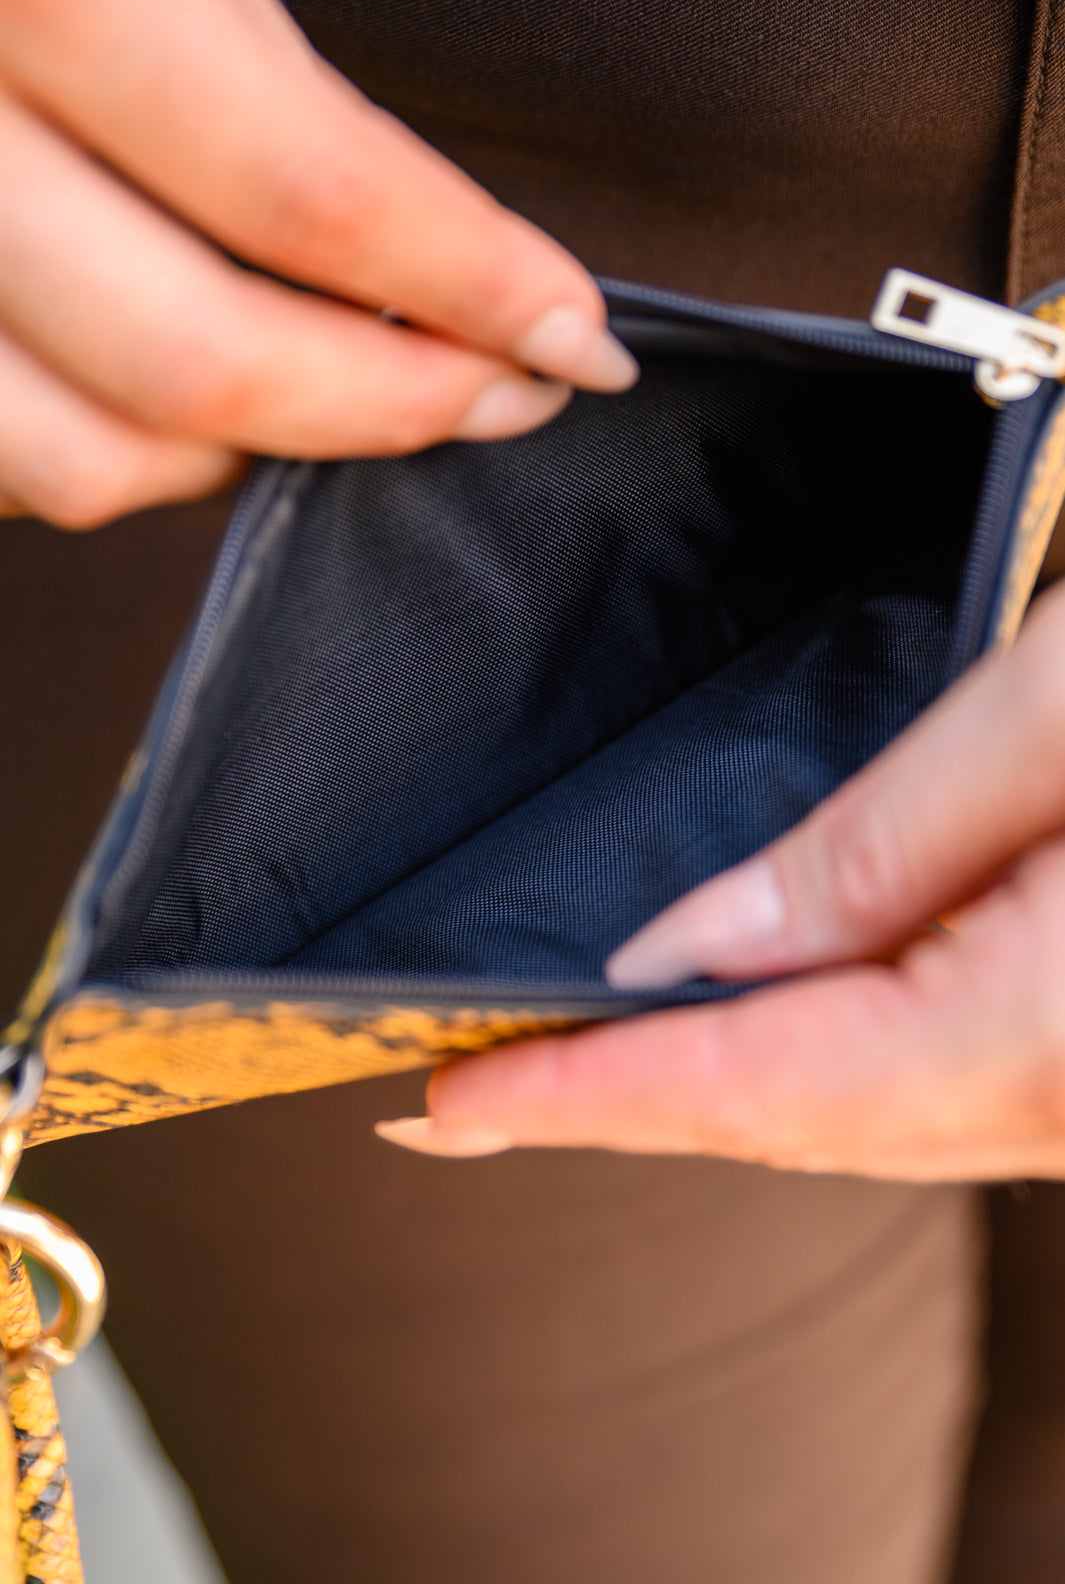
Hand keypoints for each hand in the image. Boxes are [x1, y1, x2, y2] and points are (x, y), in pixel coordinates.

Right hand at [0, 0, 633, 527]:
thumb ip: (263, 23)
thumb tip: (437, 211)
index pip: (310, 188)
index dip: (478, 285)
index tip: (580, 334)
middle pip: (199, 363)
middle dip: (394, 405)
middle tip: (509, 391)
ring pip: (83, 460)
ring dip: (252, 457)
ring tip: (349, 395)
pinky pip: (0, 463)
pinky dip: (118, 459)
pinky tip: (188, 403)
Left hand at [379, 579, 1064, 1181]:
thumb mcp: (1054, 716)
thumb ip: (877, 847)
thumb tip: (689, 946)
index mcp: (1036, 1027)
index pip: (751, 1083)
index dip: (580, 1096)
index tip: (449, 1100)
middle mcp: (1057, 1095)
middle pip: (785, 1124)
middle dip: (614, 1109)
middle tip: (469, 1093)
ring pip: (848, 1121)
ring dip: (703, 1094)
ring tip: (577, 1068)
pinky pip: (914, 1092)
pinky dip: (803, 1069)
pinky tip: (749, 1032)